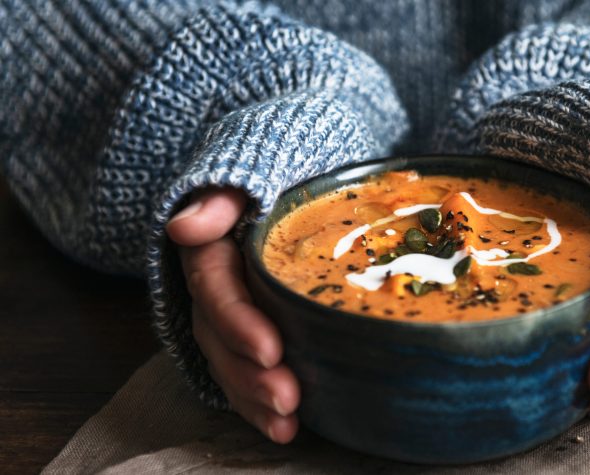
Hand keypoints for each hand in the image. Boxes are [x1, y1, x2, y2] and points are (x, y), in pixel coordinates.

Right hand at [166, 188, 299, 442]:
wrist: (286, 174)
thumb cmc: (275, 167)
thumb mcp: (250, 169)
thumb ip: (221, 197)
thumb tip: (184, 227)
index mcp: (211, 249)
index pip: (215, 289)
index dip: (238, 322)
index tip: (271, 350)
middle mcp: (212, 286)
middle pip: (219, 336)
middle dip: (249, 374)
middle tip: (287, 398)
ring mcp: (227, 312)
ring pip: (228, 362)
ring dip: (253, 399)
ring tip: (286, 425)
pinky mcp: (246, 330)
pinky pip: (243, 370)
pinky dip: (258, 402)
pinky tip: (286, 428)